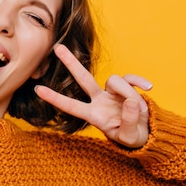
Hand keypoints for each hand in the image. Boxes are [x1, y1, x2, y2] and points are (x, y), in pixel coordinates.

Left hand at [35, 44, 152, 147]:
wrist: (149, 133)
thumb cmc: (133, 138)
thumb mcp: (130, 137)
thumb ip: (129, 122)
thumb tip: (129, 101)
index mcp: (93, 115)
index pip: (70, 106)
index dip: (54, 98)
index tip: (36, 89)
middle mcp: (99, 101)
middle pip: (83, 78)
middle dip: (70, 62)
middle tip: (57, 47)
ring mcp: (112, 93)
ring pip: (114, 80)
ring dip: (129, 93)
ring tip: (140, 110)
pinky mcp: (127, 87)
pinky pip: (130, 78)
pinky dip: (139, 81)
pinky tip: (148, 87)